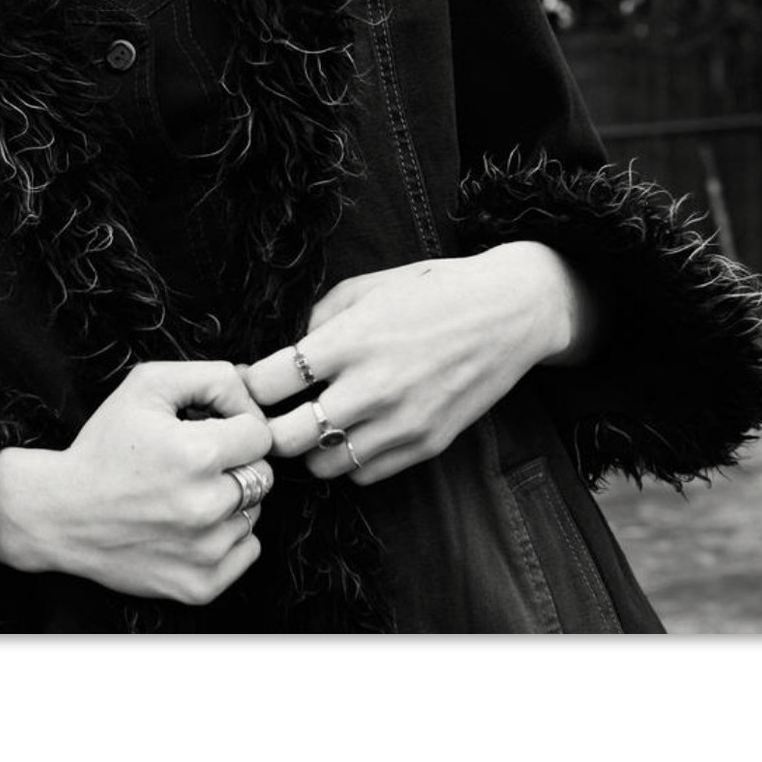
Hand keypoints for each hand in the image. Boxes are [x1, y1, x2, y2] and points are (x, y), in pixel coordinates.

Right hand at [0, 361, 271, 604]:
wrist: (61, 513)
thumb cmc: (104, 446)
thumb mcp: (146, 386)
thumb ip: (210, 377)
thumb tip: (255, 389)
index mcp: (198, 454)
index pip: (260, 433)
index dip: (235, 424)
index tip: (209, 428)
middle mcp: (207, 507)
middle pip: (263, 475)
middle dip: (235, 463)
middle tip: (193, 463)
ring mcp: (206, 552)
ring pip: (254, 513)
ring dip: (230, 501)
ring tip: (184, 494)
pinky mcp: (201, 586)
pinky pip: (247, 550)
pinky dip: (226, 537)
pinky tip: (188, 525)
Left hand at [241, 244, 592, 487]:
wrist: (510, 313)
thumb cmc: (432, 291)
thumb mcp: (364, 287)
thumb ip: (318, 320)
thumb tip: (286, 353)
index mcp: (349, 341)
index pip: (270, 382)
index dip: (251, 384)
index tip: (252, 381)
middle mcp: (371, 387)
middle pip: (287, 437)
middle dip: (269, 427)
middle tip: (272, 415)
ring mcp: (401, 422)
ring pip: (323, 465)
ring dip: (309, 448)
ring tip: (314, 425)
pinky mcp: (427, 444)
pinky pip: (365, 474)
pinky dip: (349, 460)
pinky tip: (353, 433)